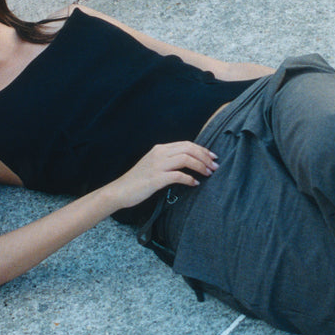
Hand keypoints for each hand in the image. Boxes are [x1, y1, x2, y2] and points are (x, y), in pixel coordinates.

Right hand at [103, 141, 218, 208]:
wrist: (120, 191)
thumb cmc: (138, 180)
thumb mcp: (154, 164)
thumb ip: (168, 160)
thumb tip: (189, 162)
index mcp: (160, 149)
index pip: (186, 144)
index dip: (202, 149)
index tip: (212, 157)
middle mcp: (159, 154)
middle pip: (189, 149)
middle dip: (205, 157)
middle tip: (215, 166)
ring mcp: (157, 166)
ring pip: (186, 159)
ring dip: (200, 166)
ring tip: (208, 174)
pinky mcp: (156, 179)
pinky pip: (178, 176)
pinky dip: (189, 179)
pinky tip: (195, 183)